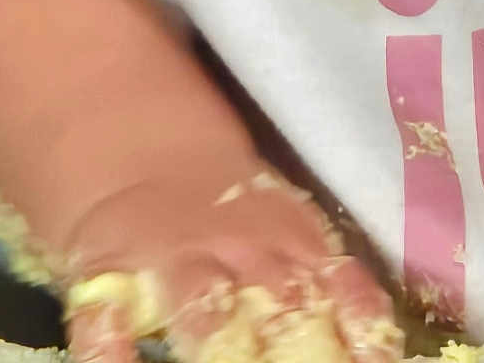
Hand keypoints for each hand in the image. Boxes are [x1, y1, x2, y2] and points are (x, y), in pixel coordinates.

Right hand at [60, 164, 400, 362]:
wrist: (140, 142)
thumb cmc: (230, 204)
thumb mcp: (286, 221)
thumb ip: (326, 277)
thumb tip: (378, 346)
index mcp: (292, 242)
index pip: (339, 291)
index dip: (361, 332)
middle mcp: (241, 252)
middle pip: (276, 306)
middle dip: (294, 352)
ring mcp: (175, 261)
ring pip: (201, 305)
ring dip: (217, 340)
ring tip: (222, 357)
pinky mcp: (107, 275)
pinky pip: (104, 319)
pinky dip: (110, 353)